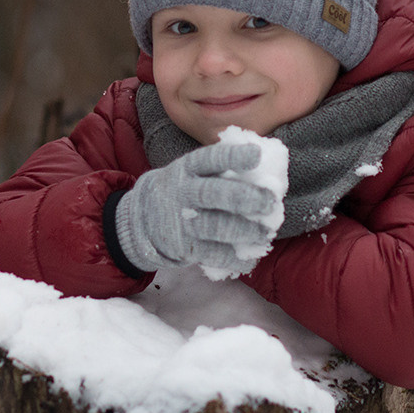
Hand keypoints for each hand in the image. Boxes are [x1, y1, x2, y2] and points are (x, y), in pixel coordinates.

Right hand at [114, 138, 284, 280]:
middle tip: (270, 202)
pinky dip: (235, 258)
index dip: (232, 157)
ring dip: (245, 231)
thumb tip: (267, 175)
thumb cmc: (184, 189)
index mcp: (187, 168)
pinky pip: (212, 255)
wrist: (143, 219)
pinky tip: (251, 257)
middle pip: (213, 193)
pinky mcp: (184, 247)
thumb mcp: (192, 171)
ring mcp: (182, 221)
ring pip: (215, 226)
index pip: (209, 158)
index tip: (256, 154)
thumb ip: (221, 171)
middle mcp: (183, 192)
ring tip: (265, 233)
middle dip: (244, 197)